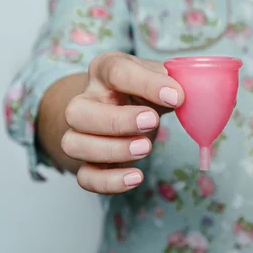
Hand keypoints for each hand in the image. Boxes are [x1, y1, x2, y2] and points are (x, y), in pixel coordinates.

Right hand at [61, 52, 183, 193]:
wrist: (134, 106)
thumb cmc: (147, 87)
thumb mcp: (160, 75)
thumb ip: (171, 81)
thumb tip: (179, 94)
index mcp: (104, 70)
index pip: (115, 71)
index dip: (146, 84)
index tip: (176, 96)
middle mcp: (85, 100)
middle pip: (77, 112)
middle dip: (116, 120)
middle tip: (152, 121)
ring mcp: (81, 132)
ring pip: (74, 144)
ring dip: (111, 150)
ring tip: (145, 147)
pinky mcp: (88, 162)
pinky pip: (85, 177)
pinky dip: (108, 181)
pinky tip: (136, 177)